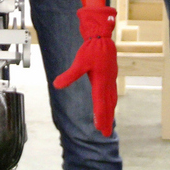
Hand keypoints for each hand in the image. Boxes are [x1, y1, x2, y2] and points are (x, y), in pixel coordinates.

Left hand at [52, 6, 117, 136]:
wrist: (102, 36)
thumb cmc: (91, 49)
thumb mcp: (79, 62)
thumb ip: (69, 75)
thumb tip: (57, 85)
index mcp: (101, 81)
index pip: (100, 103)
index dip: (100, 116)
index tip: (100, 129)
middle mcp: (108, 82)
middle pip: (108, 105)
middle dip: (107, 119)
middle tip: (106, 133)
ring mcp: (111, 79)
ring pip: (112, 100)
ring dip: (110, 112)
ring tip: (108, 123)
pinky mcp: (111, 76)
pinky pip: (112, 93)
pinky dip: (111, 103)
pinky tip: (108, 104)